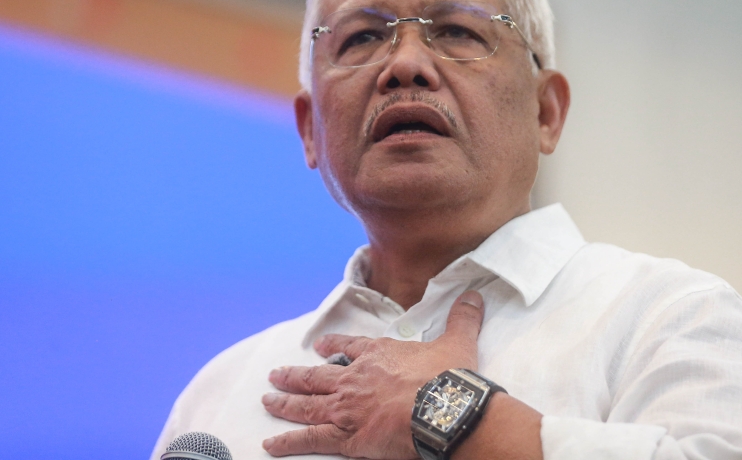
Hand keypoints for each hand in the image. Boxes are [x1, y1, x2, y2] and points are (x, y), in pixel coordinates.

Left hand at [262, 290, 484, 457]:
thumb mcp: (458, 342)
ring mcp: (346, 408)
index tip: (320, 346)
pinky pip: (310, 440)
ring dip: (284, 402)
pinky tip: (270, 444)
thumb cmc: (448, 378)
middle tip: (276, 375)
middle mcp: (355, 379)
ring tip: (267, 400)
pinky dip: (288, 443)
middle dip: (294, 375)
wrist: (443, 409)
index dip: (332, 347)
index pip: (349, 348)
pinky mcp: (346, 437)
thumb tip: (474, 297)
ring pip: (306, 405)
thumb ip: (462, 318)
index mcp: (378, 355)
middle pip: (317, 376)